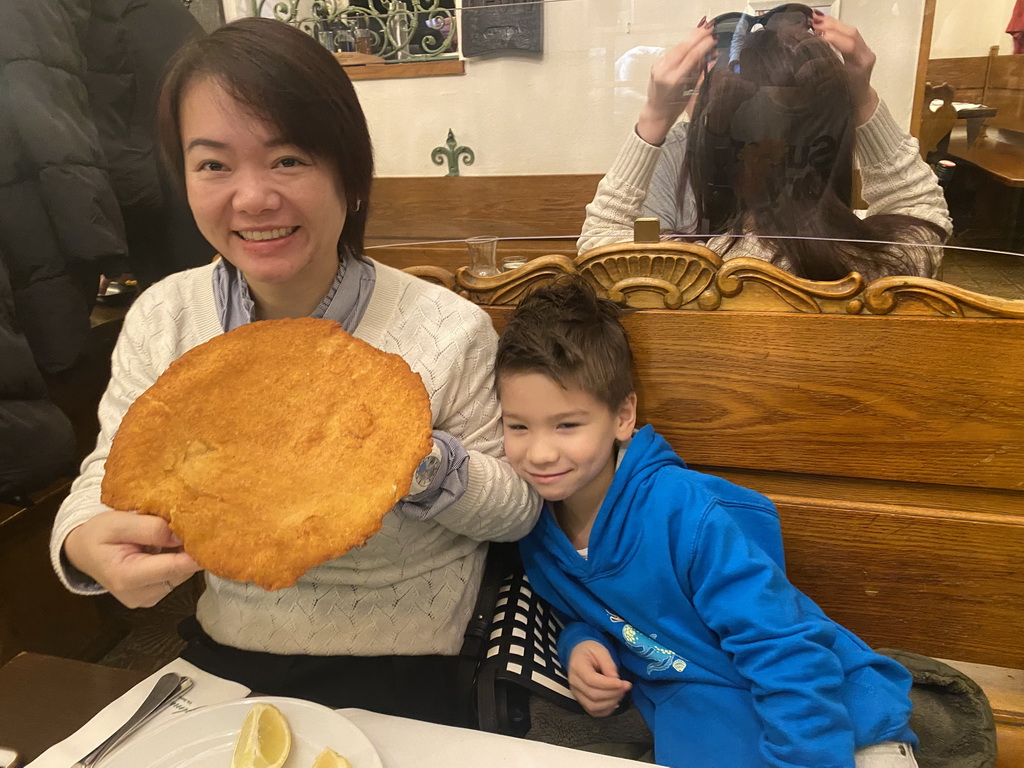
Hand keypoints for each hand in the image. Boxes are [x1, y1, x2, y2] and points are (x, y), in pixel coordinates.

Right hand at [63, 511, 200, 608]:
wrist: (84, 550)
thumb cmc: (98, 534)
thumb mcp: (118, 522)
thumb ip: (150, 528)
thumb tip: (181, 535)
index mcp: (126, 578)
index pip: (173, 568)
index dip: (196, 554)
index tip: (217, 540)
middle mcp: (139, 595)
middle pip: (181, 572)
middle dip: (190, 549)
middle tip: (198, 524)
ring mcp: (148, 598)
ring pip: (182, 574)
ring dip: (184, 554)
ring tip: (178, 532)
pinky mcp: (154, 595)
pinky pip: (176, 576)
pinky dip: (177, 559)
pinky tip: (172, 544)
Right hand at [568, 640, 632, 716]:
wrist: (580, 655)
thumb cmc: (591, 651)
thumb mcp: (601, 651)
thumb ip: (608, 665)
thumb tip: (616, 681)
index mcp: (577, 667)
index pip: (591, 680)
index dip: (608, 684)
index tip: (622, 683)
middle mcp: (574, 683)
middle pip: (593, 695)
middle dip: (613, 693)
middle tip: (626, 686)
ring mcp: (576, 694)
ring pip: (593, 706)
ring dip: (611, 702)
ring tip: (621, 693)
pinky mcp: (581, 701)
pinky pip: (593, 712)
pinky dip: (606, 710)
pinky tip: (615, 701)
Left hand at [637, 20, 717, 145]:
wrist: (657, 112)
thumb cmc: (675, 107)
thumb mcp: (692, 91)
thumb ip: (701, 72)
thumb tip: (712, 56)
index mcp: (675, 80)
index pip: (692, 56)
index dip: (703, 45)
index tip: (713, 38)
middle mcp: (665, 71)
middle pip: (683, 48)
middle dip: (697, 36)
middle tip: (709, 28)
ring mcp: (658, 67)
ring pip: (677, 47)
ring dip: (690, 38)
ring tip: (702, 30)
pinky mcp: (656, 65)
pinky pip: (672, 51)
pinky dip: (683, 45)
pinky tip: (691, 41)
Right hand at [811, 11, 878, 124]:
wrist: (860, 101)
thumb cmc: (845, 100)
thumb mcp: (834, 91)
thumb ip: (824, 75)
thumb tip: (807, 61)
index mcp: (860, 67)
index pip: (849, 46)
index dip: (833, 38)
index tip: (816, 34)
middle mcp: (866, 55)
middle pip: (851, 33)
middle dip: (831, 25)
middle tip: (812, 22)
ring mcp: (865, 50)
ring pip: (850, 31)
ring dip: (832, 23)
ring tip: (815, 20)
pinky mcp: (861, 47)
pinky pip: (849, 33)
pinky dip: (835, 27)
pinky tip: (823, 23)